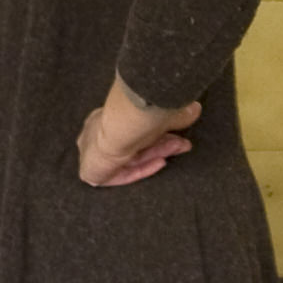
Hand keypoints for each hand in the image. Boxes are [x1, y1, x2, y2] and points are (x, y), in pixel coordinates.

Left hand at [77, 82, 200, 187]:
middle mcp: (94, 134)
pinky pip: (121, 173)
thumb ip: (167, 112)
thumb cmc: (136, 110)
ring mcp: (91, 154)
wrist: (119, 123)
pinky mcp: (92, 173)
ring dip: (155, 154)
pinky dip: (142, 169)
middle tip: (180, 143)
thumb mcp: (155, 110)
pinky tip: (160, 163)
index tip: (170, 134)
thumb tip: (192, 109)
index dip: (151, 135)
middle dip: (158, 145)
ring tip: (178, 149)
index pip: (127, 130)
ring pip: (130, 157)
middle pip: (131, 144)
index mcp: (101, 116)